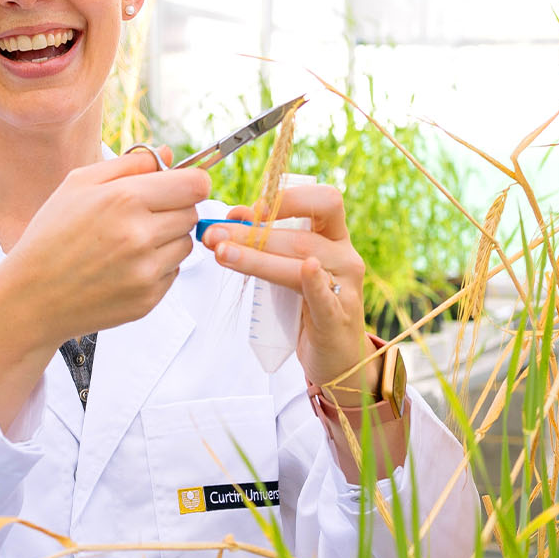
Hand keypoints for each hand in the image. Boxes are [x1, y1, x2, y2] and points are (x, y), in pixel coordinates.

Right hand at [0, 147, 210, 353]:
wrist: (31, 298)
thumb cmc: (50, 237)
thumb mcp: (78, 184)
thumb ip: (128, 164)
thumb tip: (167, 155)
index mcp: (124, 199)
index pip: (195, 185)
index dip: (189, 182)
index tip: (179, 186)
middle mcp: (140, 236)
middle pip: (192, 213)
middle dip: (174, 209)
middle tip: (143, 215)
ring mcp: (146, 271)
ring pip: (185, 244)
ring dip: (167, 239)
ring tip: (130, 242)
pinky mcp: (148, 299)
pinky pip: (173, 272)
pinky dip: (156, 266)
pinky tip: (124, 266)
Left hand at [198, 184, 376, 404]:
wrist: (337, 358)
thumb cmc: (308, 308)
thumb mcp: (289, 268)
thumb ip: (270, 241)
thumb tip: (237, 213)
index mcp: (336, 238)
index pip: (324, 201)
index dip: (289, 199)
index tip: (249, 210)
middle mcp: (345, 257)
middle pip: (301, 235)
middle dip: (252, 232)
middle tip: (213, 234)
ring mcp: (345, 288)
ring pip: (303, 261)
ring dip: (258, 256)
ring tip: (222, 253)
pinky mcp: (337, 319)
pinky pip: (326, 296)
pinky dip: (315, 282)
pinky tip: (306, 270)